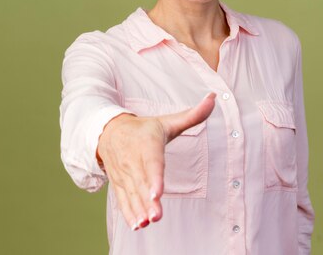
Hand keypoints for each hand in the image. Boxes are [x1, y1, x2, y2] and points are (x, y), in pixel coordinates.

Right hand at [96, 93, 215, 229]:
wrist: (108, 131)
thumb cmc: (144, 129)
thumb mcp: (167, 121)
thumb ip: (193, 115)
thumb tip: (213, 98)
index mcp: (147, 144)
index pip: (151, 162)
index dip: (154, 178)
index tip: (157, 192)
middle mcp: (133, 160)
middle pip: (141, 182)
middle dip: (148, 201)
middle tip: (156, 216)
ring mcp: (124, 173)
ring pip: (131, 194)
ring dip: (139, 210)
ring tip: (147, 223)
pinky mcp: (119, 183)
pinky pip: (123, 199)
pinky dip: (128, 212)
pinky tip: (137, 225)